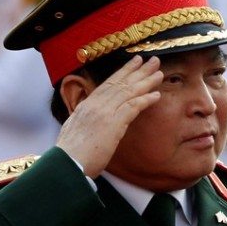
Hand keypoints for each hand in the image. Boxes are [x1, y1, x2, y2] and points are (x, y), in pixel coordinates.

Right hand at [56, 56, 163, 177]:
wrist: (67, 164)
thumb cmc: (72, 154)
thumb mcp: (77, 130)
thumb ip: (87, 120)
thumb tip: (95, 119)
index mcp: (86, 106)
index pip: (108, 84)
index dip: (123, 72)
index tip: (135, 62)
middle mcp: (95, 105)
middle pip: (120, 83)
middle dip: (138, 70)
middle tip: (153, 60)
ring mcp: (103, 113)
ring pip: (128, 91)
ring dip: (146, 82)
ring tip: (159, 73)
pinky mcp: (112, 124)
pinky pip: (132, 107)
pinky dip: (145, 100)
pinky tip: (156, 96)